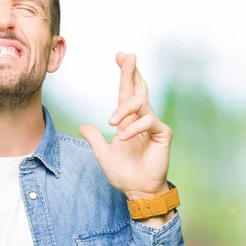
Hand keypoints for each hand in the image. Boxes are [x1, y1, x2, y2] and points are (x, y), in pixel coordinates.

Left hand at [79, 52, 171, 200]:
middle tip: (127, 55)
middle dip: (131, 71)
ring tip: (112, 122)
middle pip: (138, 88)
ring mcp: (153, 125)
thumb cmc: (123, 173)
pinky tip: (123, 137)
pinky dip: (134, 128)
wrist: (137, 189)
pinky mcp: (162, 133)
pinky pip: (148, 122)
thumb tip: (82, 126)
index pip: (127, 92)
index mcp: (128, 120)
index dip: (125, 74)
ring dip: (124, 109)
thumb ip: (94, 138)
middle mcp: (141, 118)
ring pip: (141, 103)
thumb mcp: (102, 154)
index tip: (120, 56)